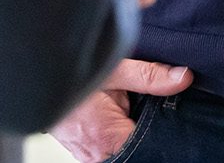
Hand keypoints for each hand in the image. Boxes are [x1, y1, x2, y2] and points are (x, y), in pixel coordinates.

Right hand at [50, 59, 191, 162]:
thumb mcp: (113, 70)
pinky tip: (122, 117)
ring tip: (132, 110)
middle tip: (146, 107)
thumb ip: (149, 75)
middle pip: (139, 148)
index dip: (164, 127)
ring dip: (133, 132)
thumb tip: (184, 78)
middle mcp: (99, 155)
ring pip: (125, 149)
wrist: (40, 84)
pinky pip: (112, 148)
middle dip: (149, 129)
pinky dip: (120, 134)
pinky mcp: (87, 153)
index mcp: (108, 137)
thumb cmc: (73, 77)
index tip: (170, 112)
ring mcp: (91, 157)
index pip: (150, 143)